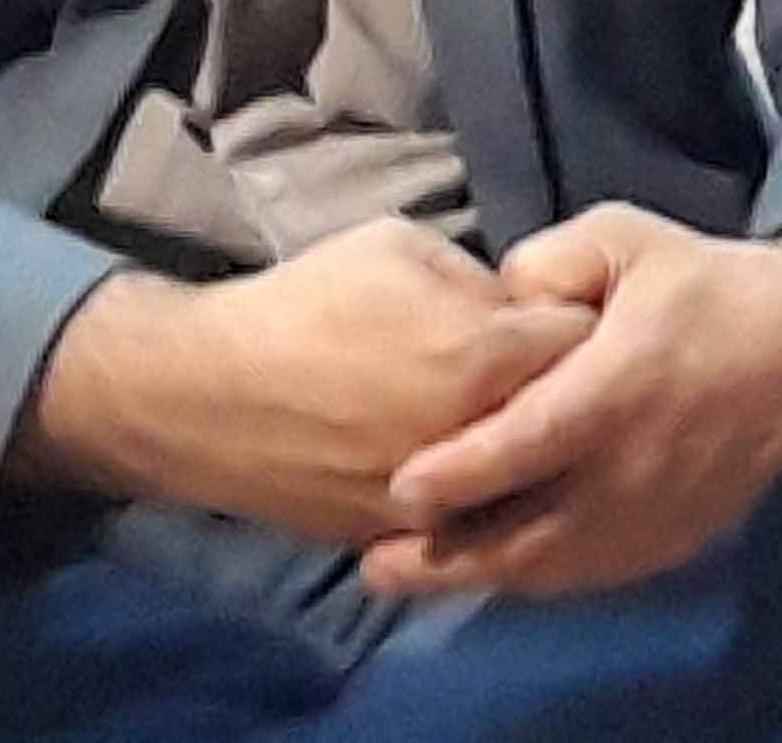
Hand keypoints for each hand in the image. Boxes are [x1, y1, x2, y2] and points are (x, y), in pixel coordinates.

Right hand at [14, 219, 590, 544]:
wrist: (197, 395)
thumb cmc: (301, 304)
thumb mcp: (401, 248)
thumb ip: (481, 281)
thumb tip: (521, 310)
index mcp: (484, 358)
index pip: (584, 338)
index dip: (573, 318)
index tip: (549, 313)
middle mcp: (474, 438)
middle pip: (566, 414)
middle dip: (559, 386)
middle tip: (523, 364)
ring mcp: (438, 498)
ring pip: (520, 471)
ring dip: (515, 441)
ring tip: (481, 408)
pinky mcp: (399, 532)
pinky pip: (465, 508)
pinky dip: (467, 483)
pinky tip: (442, 450)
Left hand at [360, 206, 781, 599]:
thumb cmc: (706, 286)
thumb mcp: (626, 237)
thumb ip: (545, 263)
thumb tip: (491, 302)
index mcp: (621, 384)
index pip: (527, 444)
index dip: (460, 473)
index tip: (401, 484)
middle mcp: (638, 462)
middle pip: (528, 532)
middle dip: (445, 555)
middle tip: (375, 561)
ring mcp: (658, 509)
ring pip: (556, 565)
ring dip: (481, 575)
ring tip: (414, 573)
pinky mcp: (674, 536)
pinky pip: (593, 572)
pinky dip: (536, 577)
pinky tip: (494, 567)